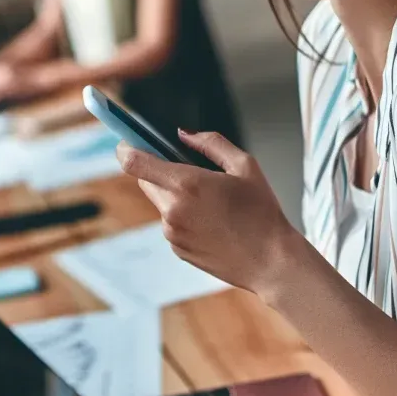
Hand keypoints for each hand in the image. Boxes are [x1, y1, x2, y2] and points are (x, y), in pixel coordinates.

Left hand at [117, 130, 297, 294]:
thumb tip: (184, 134)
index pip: (134, 162)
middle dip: (159, 171)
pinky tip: (213, 222)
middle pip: (145, 180)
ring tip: (213, 203)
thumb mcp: (245, 165)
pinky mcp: (177, 249)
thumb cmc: (262, 213)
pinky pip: (172, 224)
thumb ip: (211, 143)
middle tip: (190, 171)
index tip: (128, 142)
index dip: (126, 148)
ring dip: (175, 196)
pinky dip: (184, 217)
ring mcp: (172, 232)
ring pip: (161, 202)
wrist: (270, 261)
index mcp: (186, 184)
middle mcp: (173, 209)